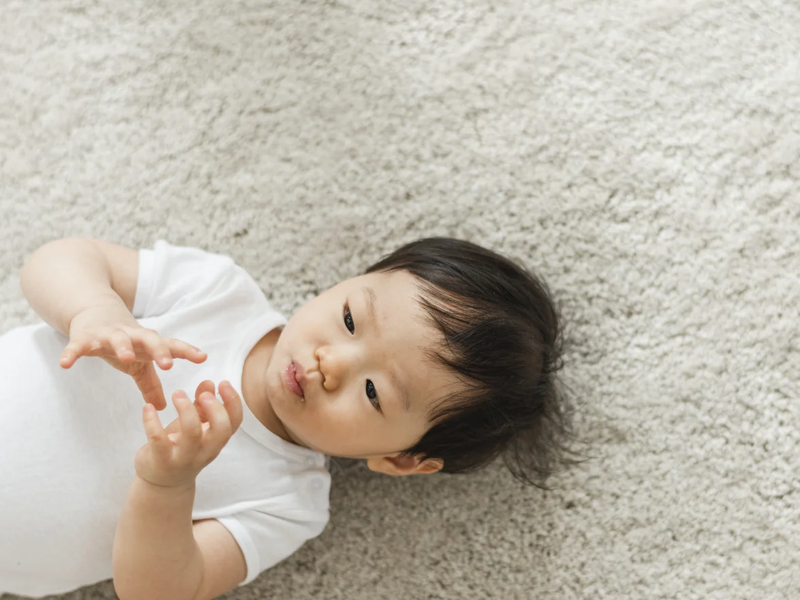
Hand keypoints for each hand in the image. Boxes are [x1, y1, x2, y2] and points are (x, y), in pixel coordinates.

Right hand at [60, 304, 206, 408]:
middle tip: (168, 364)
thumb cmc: (126, 343)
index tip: (203, 357)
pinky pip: (77, 346)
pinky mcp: (84, 337)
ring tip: (127, 357)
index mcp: (148, 343)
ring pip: (118, 338)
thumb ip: (151, 385)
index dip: (187, 351)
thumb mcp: (139, 364)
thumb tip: (163, 408)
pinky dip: (72, 353)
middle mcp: (132, 336)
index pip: (171, 345)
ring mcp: (108, 335)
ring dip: (123, 346)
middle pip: (149, 339)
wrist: (96, 314)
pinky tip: (65, 364)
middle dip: (159, 350)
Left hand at [135, 380, 243, 487]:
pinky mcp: (161, 460)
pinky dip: (152, 421)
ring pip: (192, 434)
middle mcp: (204, 450)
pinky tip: (147, 407)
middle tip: (204, 393)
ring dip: (186, 410)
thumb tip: (209, 382)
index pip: (234, 422)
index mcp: (215, 440)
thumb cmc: (181, 448)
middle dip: (216, 408)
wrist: (162, 484)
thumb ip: (202, 405)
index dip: (233, 402)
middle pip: (222, 430)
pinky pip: (158, 440)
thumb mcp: (195, 427)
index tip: (223, 383)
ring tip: (177, 393)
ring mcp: (184, 457)